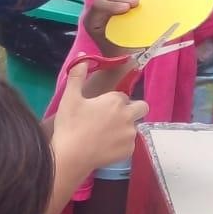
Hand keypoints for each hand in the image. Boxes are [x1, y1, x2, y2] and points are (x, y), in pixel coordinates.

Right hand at [53, 59, 147, 177]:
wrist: (71, 157)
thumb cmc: (70, 125)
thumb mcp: (70, 98)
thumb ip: (77, 76)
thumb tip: (82, 57)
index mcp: (116, 100)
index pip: (123, 95)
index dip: (113, 100)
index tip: (101, 107)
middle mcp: (128, 116)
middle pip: (142, 107)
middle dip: (132, 109)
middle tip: (113, 118)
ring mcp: (130, 135)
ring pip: (134, 127)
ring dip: (124, 128)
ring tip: (104, 135)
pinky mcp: (129, 151)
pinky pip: (129, 144)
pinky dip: (120, 144)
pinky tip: (105, 146)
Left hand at [84, 0, 138, 53]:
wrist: (123, 60)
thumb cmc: (122, 57)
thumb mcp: (120, 48)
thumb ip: (125, 36)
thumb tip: (141, 30)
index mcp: (92, 23)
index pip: (98, 5)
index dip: (112, 5)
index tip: (127, 9)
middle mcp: (96, 13)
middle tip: (135, 4)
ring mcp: (106, 7)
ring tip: (136, 4)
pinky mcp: (117, 4)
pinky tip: (137, 5)